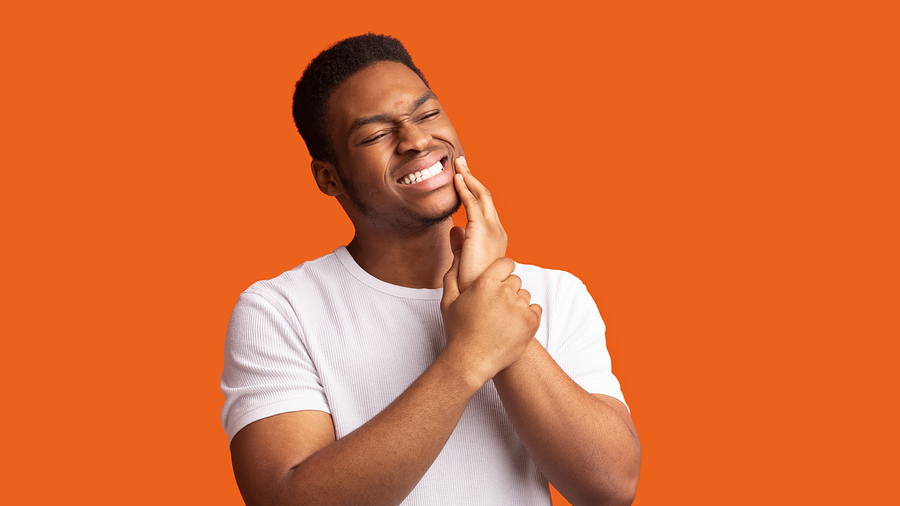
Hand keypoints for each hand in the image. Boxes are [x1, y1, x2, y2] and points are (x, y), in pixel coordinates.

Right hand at [441, 251, 542, 383]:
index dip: (503, 272)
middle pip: (516, 280)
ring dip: (517, 304)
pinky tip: (513, 327)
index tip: (500, 282)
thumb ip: (453, 274)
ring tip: (503, 320)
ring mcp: (519, 306)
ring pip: (525, 295)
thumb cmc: (458, 331)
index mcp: (485, 282)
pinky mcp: (531, 321)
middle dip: (508, 290)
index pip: (506, 264)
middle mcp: (504, 291)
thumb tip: (458, 254)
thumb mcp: (448, 300)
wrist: (471, 361)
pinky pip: (535, 309)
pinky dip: (527, 316)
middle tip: (496, 309)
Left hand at [452, 156, 507, 291]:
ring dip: (469, 177)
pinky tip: (456, 178)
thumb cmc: (471, 283)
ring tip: (458, 163)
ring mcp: (492, 228)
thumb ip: (460, 244)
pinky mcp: (482, 229)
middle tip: (462, 163)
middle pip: (485, 197)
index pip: (484, 208)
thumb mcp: (464, 259)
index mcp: (495, 237)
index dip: (474, 191)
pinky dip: (464, 188)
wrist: (477, 294)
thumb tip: (454, 230)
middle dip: (472, 178)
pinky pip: (472, 203)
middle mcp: (497, 230)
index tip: (464, 180)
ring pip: (481, 195)